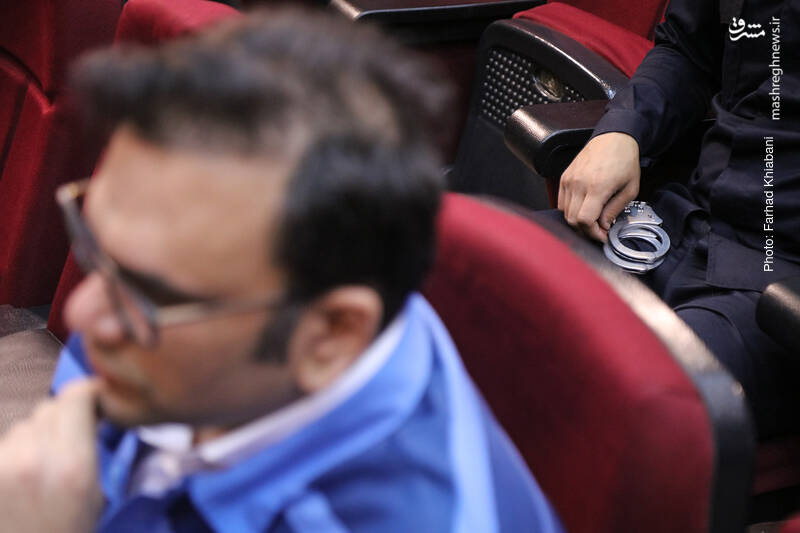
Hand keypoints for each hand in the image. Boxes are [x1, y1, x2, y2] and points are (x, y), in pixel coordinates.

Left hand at [0, 379, 103, 532]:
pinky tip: (18, 479)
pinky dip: (14, 454)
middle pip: (48, 408)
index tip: (98, 402)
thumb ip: (88, 447)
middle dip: (63, 417)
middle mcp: (33, 456)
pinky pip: (4, 447)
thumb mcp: (93, 494)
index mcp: (72, 464)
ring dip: (35, 436)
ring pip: (23, 426)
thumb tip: (89, 413)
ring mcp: (1, 463)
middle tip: (71, 441)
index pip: (76, 396)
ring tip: (41, 467)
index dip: (89, 393)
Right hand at [558, 132, 640, 241]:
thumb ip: (615, 209)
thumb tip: (604, 225)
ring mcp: (568, 180)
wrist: (613, 137)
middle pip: (572, 220)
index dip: (593, 233)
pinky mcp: (564, 177)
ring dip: (578, 221)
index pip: (584, 220)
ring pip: (565, 213)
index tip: (603, 235)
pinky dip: (570, 211)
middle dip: (586, 230)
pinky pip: (561, 202)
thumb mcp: (630, 188)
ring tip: (592, 220)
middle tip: (599, 231)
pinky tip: (583, 209)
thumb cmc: (624, 160)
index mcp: (597, 187)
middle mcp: (578, 184)